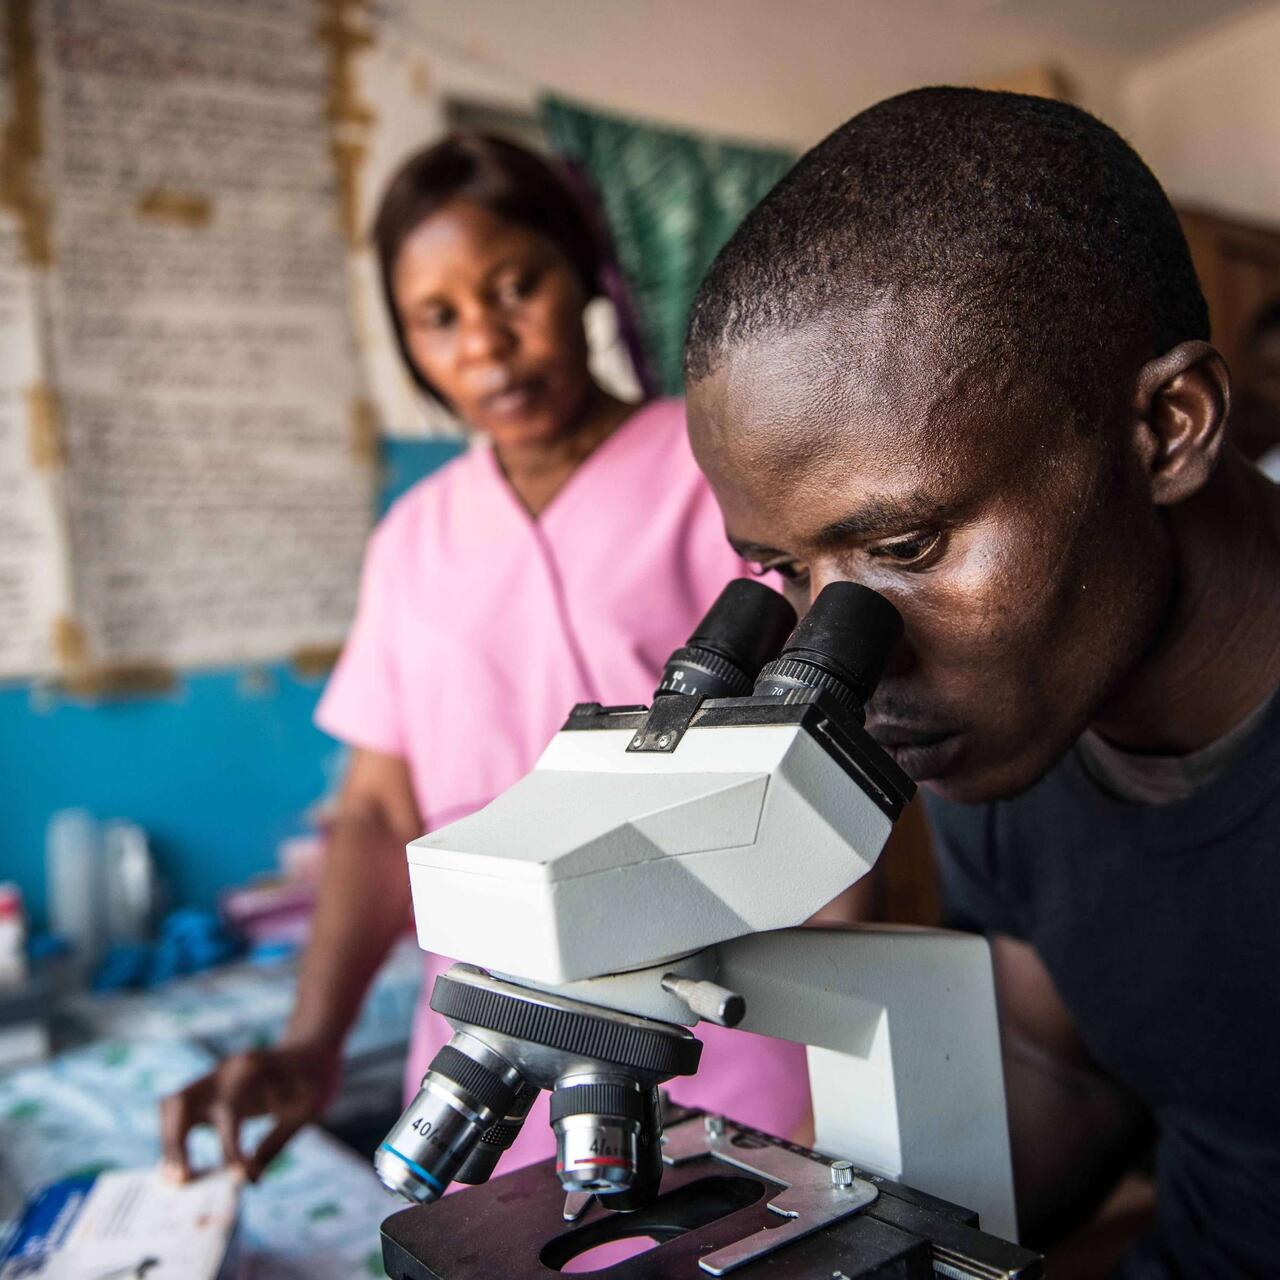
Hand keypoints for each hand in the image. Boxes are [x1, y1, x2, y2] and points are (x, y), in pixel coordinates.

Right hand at [159, 1040, 338, 1182]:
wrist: (313, 1049)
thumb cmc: (315, 1080)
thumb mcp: (309, 1109)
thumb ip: (276, 1142)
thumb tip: (249, 1180)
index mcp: (254, 1070)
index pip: (230, 1114)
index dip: (232, 1151)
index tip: (240, 1179)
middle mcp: (226, 1071)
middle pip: (182, 1103)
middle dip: (176, 1145)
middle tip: (182, 1181)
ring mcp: (214, 1077)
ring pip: (171, 1105)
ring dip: (168, 1142)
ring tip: (176, 1178)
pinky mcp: (208, 1088)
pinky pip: (176, 1110)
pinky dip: (173, 1138)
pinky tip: (180, 1166)